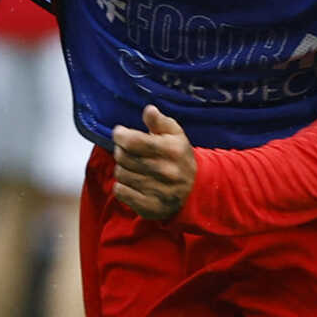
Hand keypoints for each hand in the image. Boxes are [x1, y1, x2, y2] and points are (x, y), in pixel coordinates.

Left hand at [110, 105, 194, 220]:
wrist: (196, 190)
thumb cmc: (180, 157)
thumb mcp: (176, 135)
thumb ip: (160, 122)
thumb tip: (149, 110)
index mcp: (171, 150)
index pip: (131, 141)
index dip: (120, 135)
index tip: (121, 134)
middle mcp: (166, 171)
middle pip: (122, 157)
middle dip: (122, 152)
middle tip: (130, 152)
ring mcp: (158, 191)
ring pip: (120, 174)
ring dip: (123, 169)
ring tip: (134, 168)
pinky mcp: (150, 206)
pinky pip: (120, 192)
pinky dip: (122, 186)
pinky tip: (133, 183)